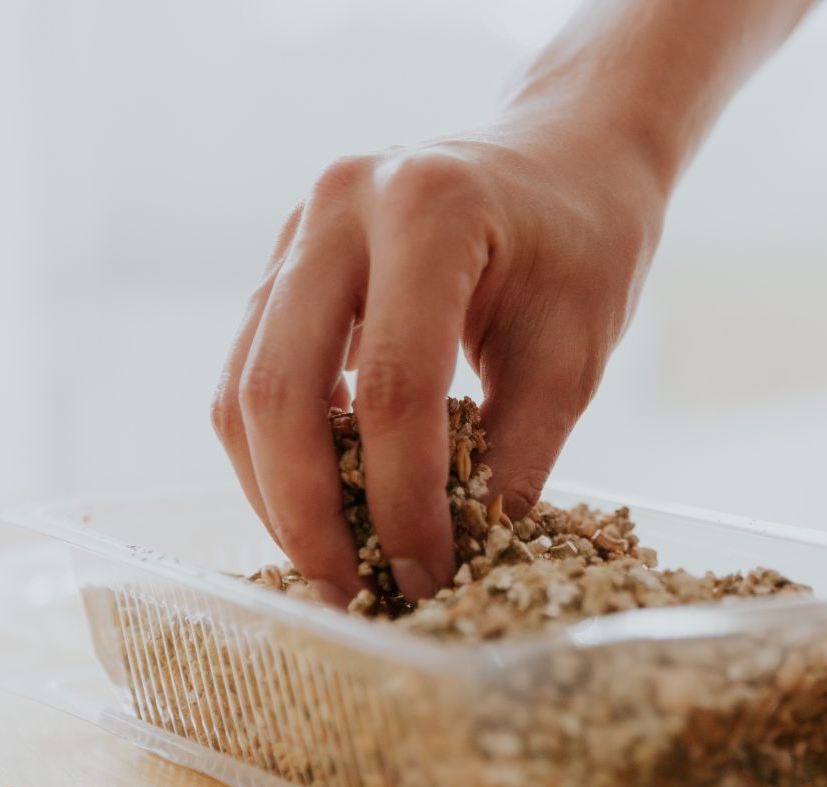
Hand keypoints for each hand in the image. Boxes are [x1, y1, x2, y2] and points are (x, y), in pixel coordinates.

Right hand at [212, 101, 666, 602]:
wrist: (563, 156)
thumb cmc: (583, 247)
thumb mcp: (572, 351)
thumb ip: (514, 456)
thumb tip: (458, 566)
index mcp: (429, 211)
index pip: (394, 387)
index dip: (403, 499)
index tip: (428, 574)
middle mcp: (340, 206)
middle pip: (279, 390)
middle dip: (309, 511)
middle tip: (352, 590)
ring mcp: (297, 229)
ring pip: (243, 386)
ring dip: (276, 491)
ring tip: (332, 565)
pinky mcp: (284, 262)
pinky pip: (251, 369)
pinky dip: (278, 448)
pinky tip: (323, 503)